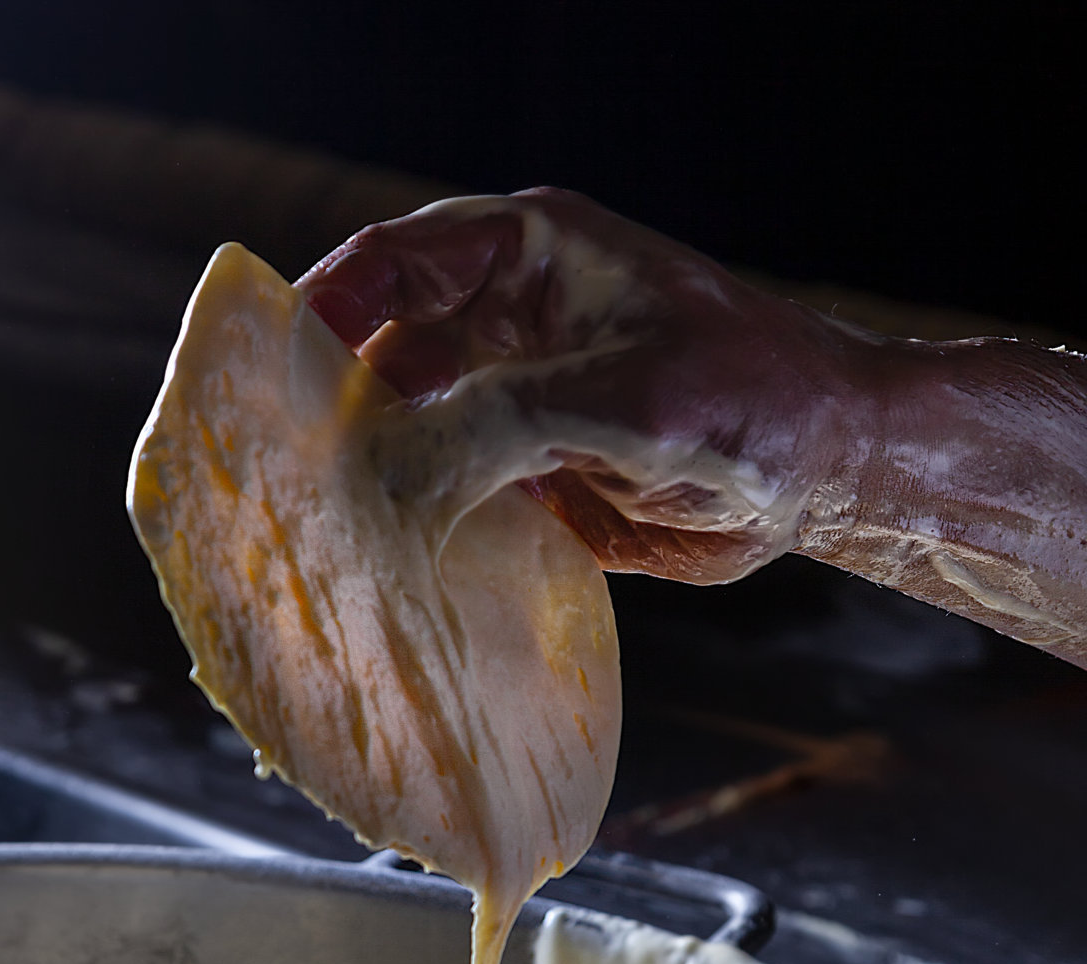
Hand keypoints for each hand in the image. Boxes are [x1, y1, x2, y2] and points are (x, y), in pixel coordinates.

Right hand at [299, 187, 875, 585]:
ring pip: (409, 433)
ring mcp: (515, 405)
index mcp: (527, 260)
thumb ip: (509, 421)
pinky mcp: (530, 480)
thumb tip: (398, 472)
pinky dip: (418, 528)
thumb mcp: (630, 398)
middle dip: (332, 406)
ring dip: (371, 478)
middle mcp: (507, 327)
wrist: (826, 473)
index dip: (325, 307)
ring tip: (320, 528)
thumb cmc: (752, 400)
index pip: (394, 262)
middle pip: (381, 352)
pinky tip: (387, 565)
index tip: (275, 369)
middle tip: (283, 471)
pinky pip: (451, 497)